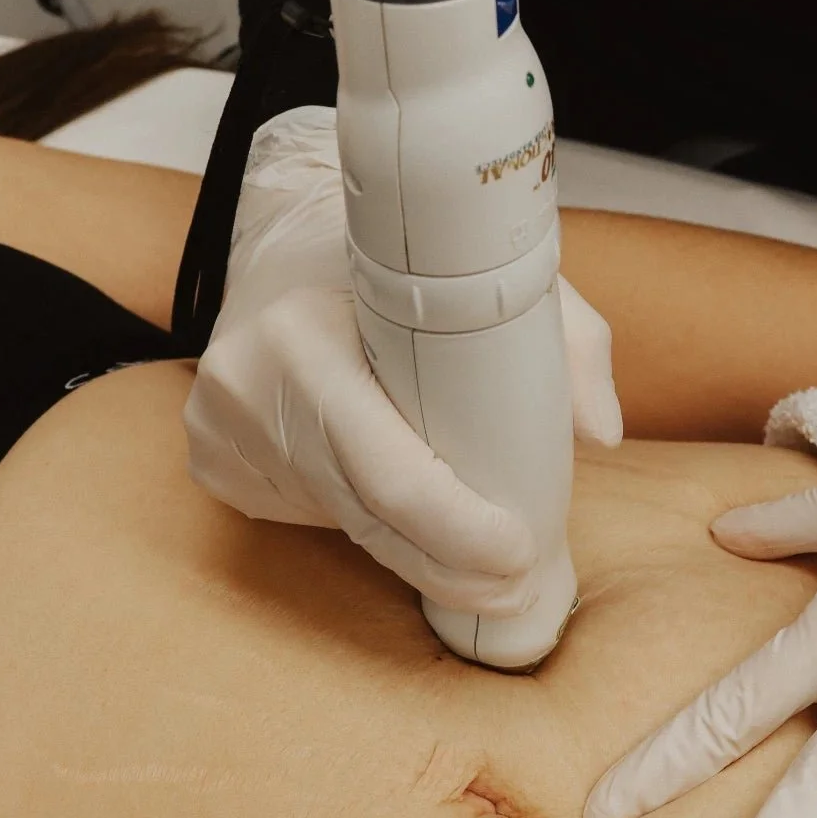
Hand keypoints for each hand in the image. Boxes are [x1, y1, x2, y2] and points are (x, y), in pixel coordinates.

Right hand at [184, 106, 621, 611]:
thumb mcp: (490, 265)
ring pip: (341, 521)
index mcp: (303, 332)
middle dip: (453, 564)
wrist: (279, 231)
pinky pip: (308, 511)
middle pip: (368, 516)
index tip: (523, 553)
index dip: (461, 530)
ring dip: (417, 557)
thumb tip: (600, 430)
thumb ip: (562, 337)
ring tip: (490, 579)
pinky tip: (415, 539)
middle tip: (524, 587)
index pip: (390, 472)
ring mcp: (221, 431)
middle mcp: (247, 387)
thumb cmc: (395, 251)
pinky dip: (369, 528)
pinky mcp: (216, 460)